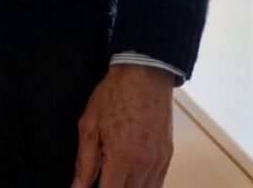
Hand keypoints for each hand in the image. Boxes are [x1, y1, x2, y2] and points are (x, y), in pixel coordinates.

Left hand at [71, 64, 174, 187]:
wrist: (144, 76)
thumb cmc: (113, 97)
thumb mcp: (89, 126)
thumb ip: (84, 162)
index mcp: (122, 157)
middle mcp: (145, 164)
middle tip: (97, 182)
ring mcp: (159, 162)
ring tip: (111, 179)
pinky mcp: (167, 157)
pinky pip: (157, 183)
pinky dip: (143, 186)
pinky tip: (128, 180)